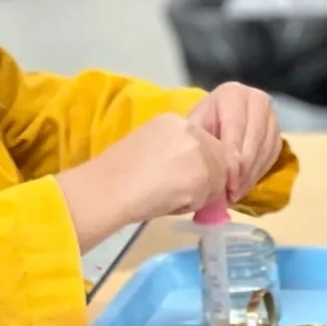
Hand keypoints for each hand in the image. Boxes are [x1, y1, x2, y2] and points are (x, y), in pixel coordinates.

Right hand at [55, 113, 236, 249]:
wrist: (106, 188)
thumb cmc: (117, 176)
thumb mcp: (151, 150)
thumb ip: (178, 154)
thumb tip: (197, 174)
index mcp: (174, 120)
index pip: (207, 143)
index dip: (201, 166)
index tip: (182, 179)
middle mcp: (190, 129)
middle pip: (219, 159)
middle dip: (207, 180)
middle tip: (178, 193)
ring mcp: (199, 150)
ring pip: (219, 179)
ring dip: (201, 194)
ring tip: (171, 197)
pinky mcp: (203, 173)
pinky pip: (211, 195)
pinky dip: (195, 204)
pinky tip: (171, 202)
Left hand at [191, 83, 282, 202]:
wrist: (210, 122)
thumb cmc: (198, 127)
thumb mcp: (194, 131)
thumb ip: (205, 147)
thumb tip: (218, 173)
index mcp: (233, 93)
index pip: (236, 129)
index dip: (231, 158)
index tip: (225, 182)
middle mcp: (256, 99)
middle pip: (255, 140)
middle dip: (243, 170)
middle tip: (232, 191)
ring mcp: (271, 114)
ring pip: (266, 149)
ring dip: (252, 174)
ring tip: (236, 192)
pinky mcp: (277, 131)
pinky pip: (272, 154)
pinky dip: (259, 171)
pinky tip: (245, 184)